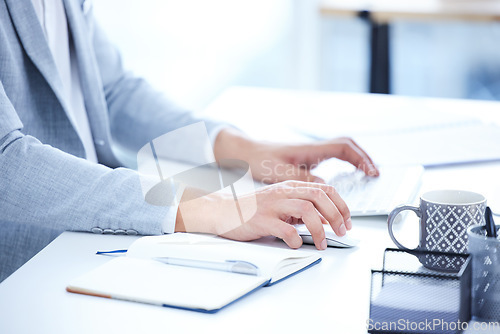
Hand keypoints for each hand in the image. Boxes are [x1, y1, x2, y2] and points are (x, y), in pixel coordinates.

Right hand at [175, 181, 349, 249]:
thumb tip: (326, 220)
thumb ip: (301, 210)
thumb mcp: (280, 204)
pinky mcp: (261, 220)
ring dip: (319, 229)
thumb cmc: (251, 209)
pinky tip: (297, 244)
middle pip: (318, 197)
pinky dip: (296, 239)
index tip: (348, 221)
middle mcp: (283, 193)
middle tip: (341, 232)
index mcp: (290, 187)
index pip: (324, 189)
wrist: (222, 210)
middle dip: (336, 215)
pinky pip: (284, 229)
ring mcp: (272, 205)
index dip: (341, 205)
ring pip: (305, 210)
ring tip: (322, 243)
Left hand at [213, 128, 378, 183]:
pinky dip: (344, 162)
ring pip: (340, 150)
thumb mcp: (280, 173)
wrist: (246, 151)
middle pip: (347, 146)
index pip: (343, 148)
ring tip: (367, 173)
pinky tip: (345, 174)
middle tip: (374, 172)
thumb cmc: (260, 159)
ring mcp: (311, 152)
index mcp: (310, 149)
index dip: (360, 159)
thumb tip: (324, 188)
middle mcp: (313, 148)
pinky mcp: (306, 158)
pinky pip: (332, 156)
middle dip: (363, 157)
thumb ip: (302, 180)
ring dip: (355, 159)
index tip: (371, 171)